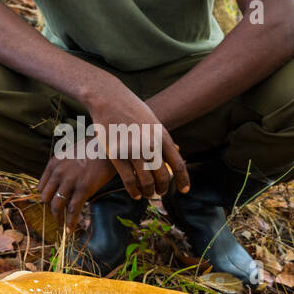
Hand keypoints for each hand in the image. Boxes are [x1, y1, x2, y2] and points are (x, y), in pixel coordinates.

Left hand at [37, 154, 117, 231]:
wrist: (110, 144)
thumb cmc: (94, 148)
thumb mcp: (71, 152)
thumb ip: (64, 165)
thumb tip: (64, 178)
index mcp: (54, 163)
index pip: (41, 187)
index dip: (46, 197)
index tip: (51, 203)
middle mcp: (59, 172)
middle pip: (46, 198)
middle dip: (50, 208)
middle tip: (57, 214)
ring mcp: (70, 181)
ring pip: (57, 206)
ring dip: (58, 218)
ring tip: (62, 225)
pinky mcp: (84, 188)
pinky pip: (73, 210)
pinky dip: (70, 222)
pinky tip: (70, 230)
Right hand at [85, 80, 189, 200]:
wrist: (109, 98)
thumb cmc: (131, 109)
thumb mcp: (153, 121)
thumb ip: (162, 139)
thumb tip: (176, 151)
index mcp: (162, 136)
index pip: (178, 164)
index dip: (183, 180)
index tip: (184, 190)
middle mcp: (150, 145)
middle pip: (163, 176)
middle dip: (163, 188)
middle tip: (160, 193)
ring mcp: (133, 150)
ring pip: (146, 182)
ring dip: (149, 192)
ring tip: (147, 194)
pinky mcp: (117, 155)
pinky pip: (129, 180)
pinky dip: (134, 191)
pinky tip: (135, 194)